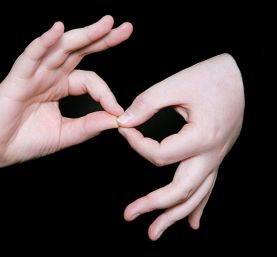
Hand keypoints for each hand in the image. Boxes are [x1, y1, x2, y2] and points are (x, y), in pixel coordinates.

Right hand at [0, 15, 132, 166]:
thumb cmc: (26, 142)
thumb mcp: (67, 133)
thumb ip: (90, 125)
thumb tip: (117, 119)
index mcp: (61, 87)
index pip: (91, 81)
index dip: (106, 93)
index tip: (118, 111)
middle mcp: (50, 75)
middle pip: (80, 51)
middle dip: (103, 38)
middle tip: (125, 28)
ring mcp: (35, 74)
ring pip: (62, 48)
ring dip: (85, 34)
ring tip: (107, 23)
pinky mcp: (18, 78)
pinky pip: (32, 56)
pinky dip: (44, 43)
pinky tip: (58, 30)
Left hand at [118, 54, 244, 239]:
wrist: (246, 77)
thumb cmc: (214, 77)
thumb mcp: (177, 84)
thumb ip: (147, 103)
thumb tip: (124, 121)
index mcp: (201, 138)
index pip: (158, 155)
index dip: (135, 144)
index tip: (123, 129)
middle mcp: (211, 155)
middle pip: (179, 191)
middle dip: (153, 205)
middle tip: (129, 215)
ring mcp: (216, 158)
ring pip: (195, 197)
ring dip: (174, 216)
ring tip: (154, 232)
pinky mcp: (216, 156)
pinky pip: (208, 188)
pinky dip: (197, 206)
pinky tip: (191, 222)